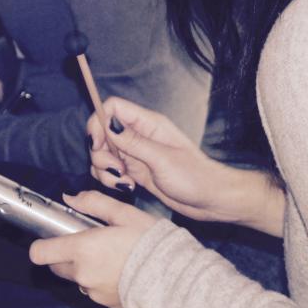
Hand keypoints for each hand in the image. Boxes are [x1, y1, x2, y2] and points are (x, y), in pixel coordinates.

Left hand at [29, 191, 156, 307]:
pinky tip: (122, 272)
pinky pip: (95, 291)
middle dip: (65, 255)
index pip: (40, 253)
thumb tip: (71, 197)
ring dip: (85, 270)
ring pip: (77, 279)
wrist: (175, 279)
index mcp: (82, 249)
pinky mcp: (106, 304)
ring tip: (111, 258)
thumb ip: (94, 204)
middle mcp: (83, 274)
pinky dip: (101, 282)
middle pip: (56, 267)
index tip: (54, 237)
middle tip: (89, 243)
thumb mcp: (126, 214)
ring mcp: (94, 292)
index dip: (43, 245)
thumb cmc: (152, 243)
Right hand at [89, 97, 285, 235]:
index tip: (97, 143)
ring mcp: (136, 154)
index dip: (99, 122)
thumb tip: (108, 124)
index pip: (113, 108)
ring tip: (125, 182)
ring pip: (103, 154)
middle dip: (100, 153)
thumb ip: (133, 142)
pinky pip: (110, 170)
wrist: (210, 199)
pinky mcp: (135, 171)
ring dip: (105, 170)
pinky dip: (111, 179)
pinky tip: (128, 187)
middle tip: (116, 169)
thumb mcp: (162, 159)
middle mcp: (140, 136)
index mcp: (149, 124)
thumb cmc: (195, 177)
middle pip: (102, 132)